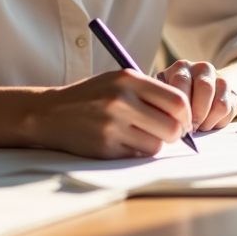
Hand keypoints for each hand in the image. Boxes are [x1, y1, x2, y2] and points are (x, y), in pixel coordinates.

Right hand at [30, 70, 191, 158]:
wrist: (51, 113)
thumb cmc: (92, 96)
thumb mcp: (118, 80)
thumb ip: (150, 90)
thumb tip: (185, 113)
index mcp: (128, 80)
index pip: (177, 101)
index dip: (186, 114)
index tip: (183, 120)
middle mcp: (121, 101)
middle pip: (172, 127)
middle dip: (174, 133)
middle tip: (166, 132)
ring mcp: (112, 126)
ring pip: (156, 145)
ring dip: (154, 143)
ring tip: (140, 135)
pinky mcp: (105, 148)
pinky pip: (137, 155)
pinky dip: (136, 151)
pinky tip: (124, 141)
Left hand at [158, 60, 236, 131]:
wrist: (209, 90)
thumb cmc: (183, 98)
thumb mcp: (169, 96)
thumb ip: (166, 103)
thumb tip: (166, 121)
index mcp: (181, 67)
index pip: (181, 82)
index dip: (180, 105)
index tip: (176, 122)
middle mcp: (201, 68)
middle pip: (205, 88)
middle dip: (196, 114)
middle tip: (189, 129)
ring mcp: (219, 78)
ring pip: (218, 103)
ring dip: (206, 121)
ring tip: (197, 126)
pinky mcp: (231, 92)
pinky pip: (225, 110)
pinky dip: (216, 122)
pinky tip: (207, 123)